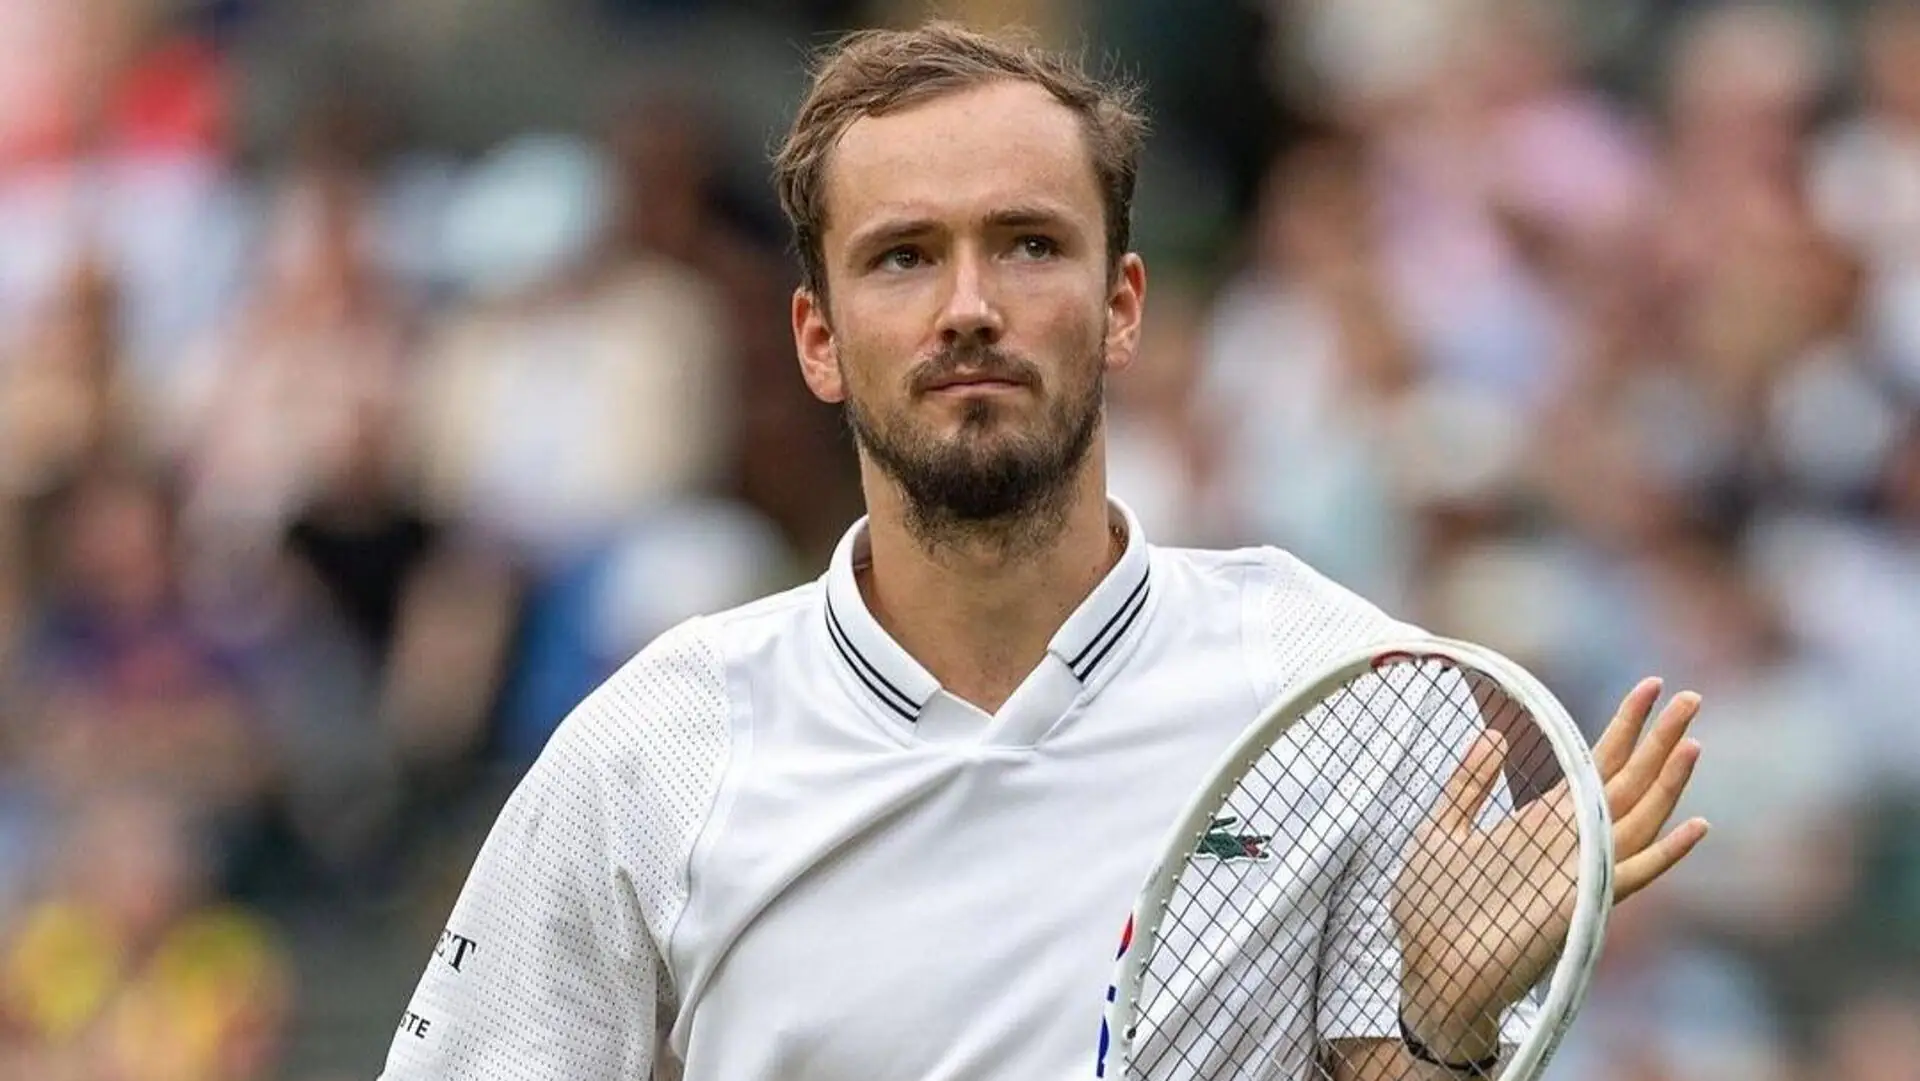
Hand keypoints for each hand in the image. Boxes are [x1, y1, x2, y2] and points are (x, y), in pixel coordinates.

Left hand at [1391, 678, 1710, 1058]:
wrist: (1430, 972)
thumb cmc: (1432, 909)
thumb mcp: (1441, 830)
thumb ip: (1469, 783)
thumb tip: (1496, 732)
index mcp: (1544, 822)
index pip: (1596, 764)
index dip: (1624, 726)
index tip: (1649, 685)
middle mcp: (1572, 843)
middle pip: (1629, 782)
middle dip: (1659, 739)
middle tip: (1691, 695)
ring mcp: (1581, 872)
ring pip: (1639, 817)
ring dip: (1668, 780)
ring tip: (1691, 739)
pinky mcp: (1581, 905)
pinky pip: (1633, 875)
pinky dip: (1667, 853)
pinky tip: (1697, 826)